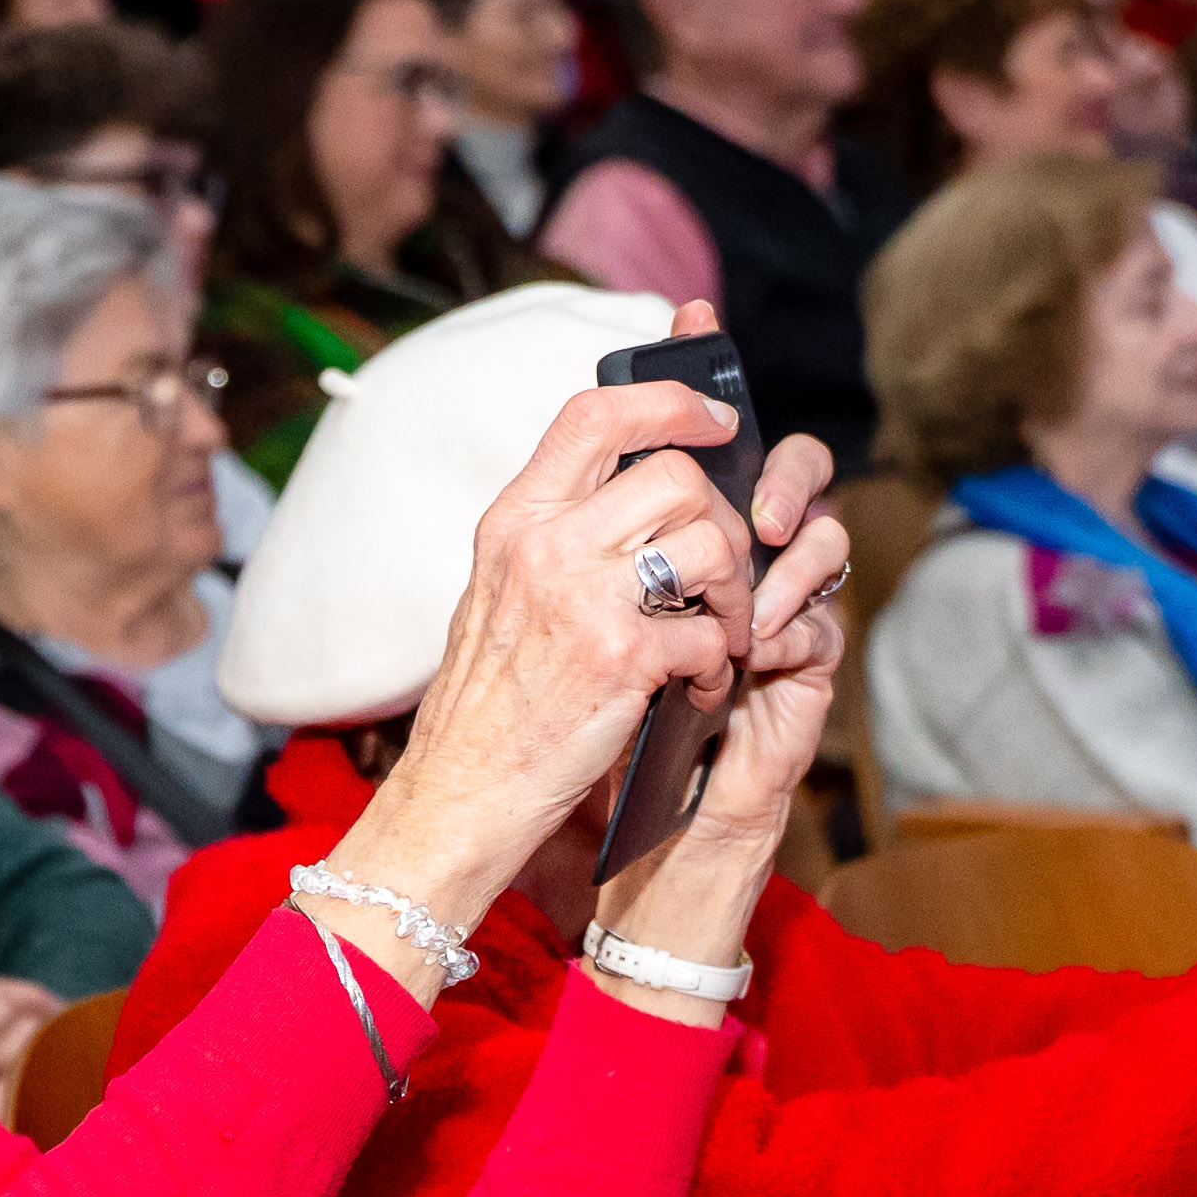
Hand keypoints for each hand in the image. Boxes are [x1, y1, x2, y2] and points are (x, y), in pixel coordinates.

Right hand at [312, 374, 765, 998]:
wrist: (460, 794)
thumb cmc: (486, 702)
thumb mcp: (498, 591)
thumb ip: (556, 532)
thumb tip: (635, 483)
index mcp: (514, 521)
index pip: (596, 413)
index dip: (670, 401)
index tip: (715, 421)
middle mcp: (544, 547)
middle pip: (676, 474)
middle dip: (723, 519)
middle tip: (721, 571)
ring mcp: (581, 601)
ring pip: (710, 542)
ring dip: (736, 591)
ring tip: (720, 631)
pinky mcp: (621, 661)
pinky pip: (712, 632)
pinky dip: (723, 663)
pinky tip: (701, 686)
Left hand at [586, 427, 851, 1000]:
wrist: (584, 812)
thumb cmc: (558, 712)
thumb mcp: (555, 603)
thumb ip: (585, 526)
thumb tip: (582, 433)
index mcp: (672, 533)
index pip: (706, 436)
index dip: (701, 377)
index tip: (692, 325)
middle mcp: (733, 562)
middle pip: (789, 469)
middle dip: (772, 478)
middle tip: (747, 516)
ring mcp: (770, 613)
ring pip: (821, 541)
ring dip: (790, 563)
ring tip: (749, 605)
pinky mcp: (792, 674)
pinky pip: (820, 624)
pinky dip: (792, 627)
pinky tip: (758, 650)